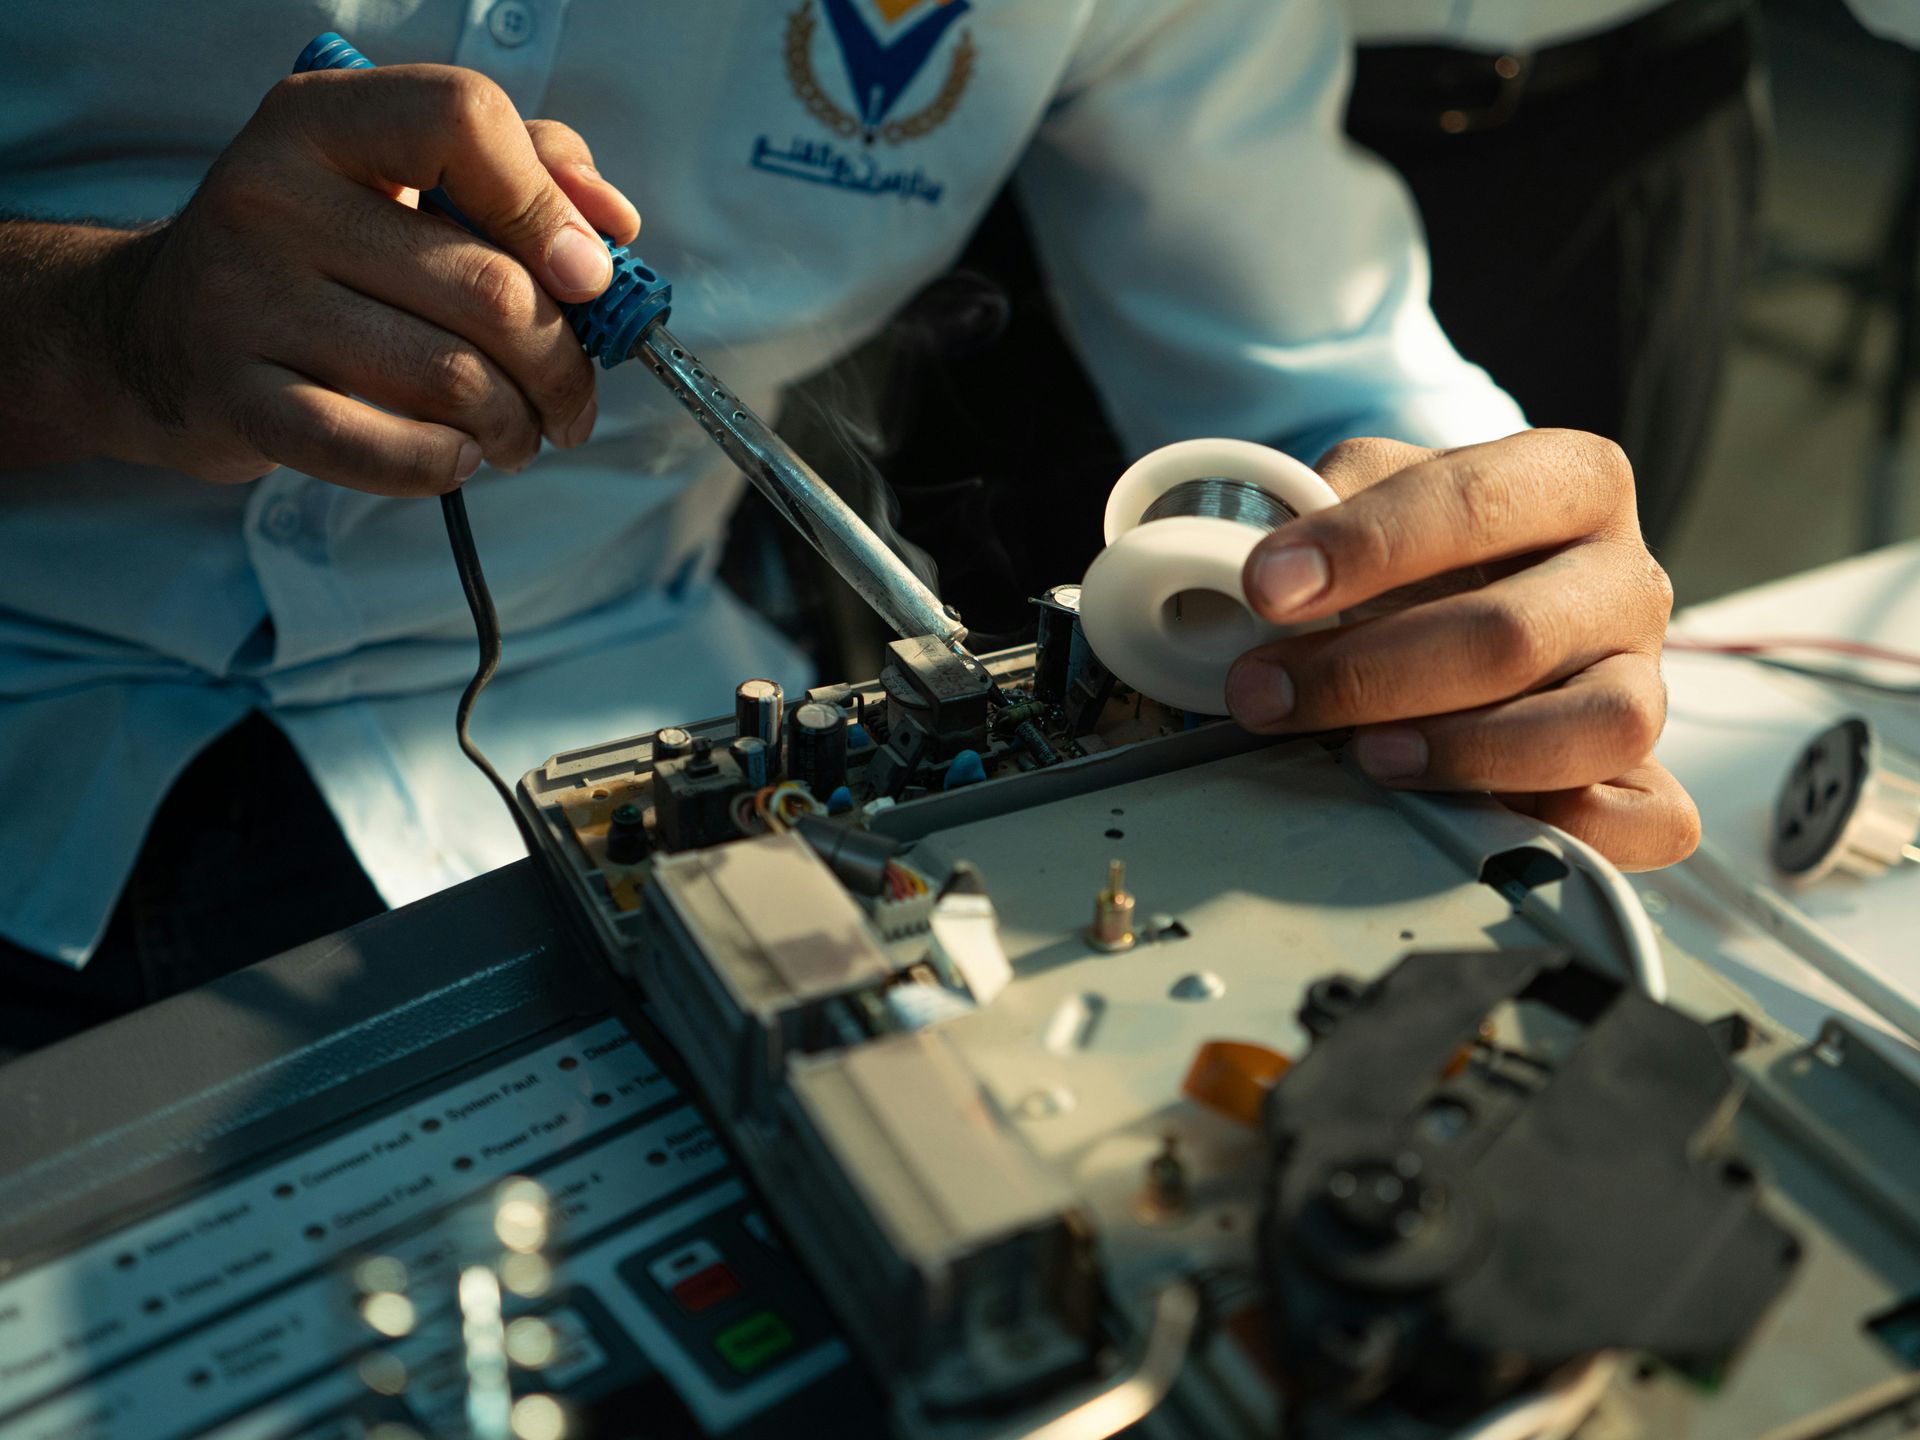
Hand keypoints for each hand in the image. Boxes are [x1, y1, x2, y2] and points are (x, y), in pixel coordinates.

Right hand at [108, 65, 640, 494]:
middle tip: (569, 400)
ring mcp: (244, 298)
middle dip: (560, 363)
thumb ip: (515, 170)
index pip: (463, 122)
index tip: (589, 278)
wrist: (154, 332)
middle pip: (488, 287)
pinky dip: (443, 465)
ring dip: (516, 424)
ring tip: (518, 434)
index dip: (549, 206)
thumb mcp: (395, 180)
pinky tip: (459, 458)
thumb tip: (612, 227)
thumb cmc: (314, 256)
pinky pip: (378, 449)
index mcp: (323, 121)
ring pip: (452, 378)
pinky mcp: (235, 397)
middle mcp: (272, 195)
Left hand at [1225, 430, 1698, 870]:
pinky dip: (1571, 830)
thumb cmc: (1417, 555)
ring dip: (1463, 749)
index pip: (1479, 502)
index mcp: (1573, 483)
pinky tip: (1478, 824)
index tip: (1265, 586)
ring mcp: (1648, 680)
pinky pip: (1648, 818)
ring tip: (1359, 755)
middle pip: (1514, 632)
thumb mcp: (1369, 496)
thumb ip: (1319, 506)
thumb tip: (1259, 568)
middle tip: (1263, 694)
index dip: (1365, 546)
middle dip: (1369, 671)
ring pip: (1597, 724)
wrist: (1467, 605)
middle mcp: (1628, 578)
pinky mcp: (1651, 777)